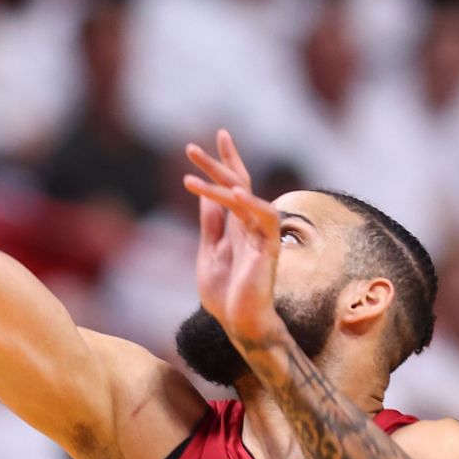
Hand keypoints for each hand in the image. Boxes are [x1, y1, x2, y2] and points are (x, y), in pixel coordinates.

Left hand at [181, 129, 284, 349]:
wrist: (240, 325)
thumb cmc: (226, 293)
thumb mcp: (209, 251)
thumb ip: (211, 222)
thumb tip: (205, 193)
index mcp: (237, 224)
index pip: (236, 183)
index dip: (227, 159)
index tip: (221, 134)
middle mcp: (252, 225)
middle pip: (240, 183)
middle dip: (218, 162)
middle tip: (190, 147)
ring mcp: (261, 236)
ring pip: (245, 198)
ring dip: (220, 183)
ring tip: (192, 172)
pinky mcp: (268, 250)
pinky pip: (262, 221)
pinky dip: (249, 205)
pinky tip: (235, 193)